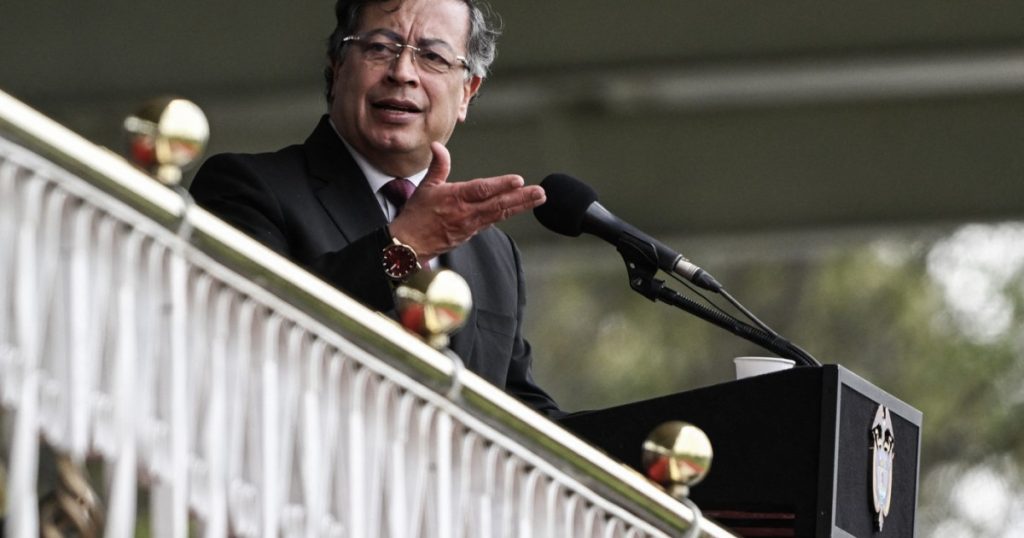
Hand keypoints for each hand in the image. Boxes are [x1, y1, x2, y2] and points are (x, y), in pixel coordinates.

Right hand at [388, 142, 545, 260]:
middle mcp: (466, 212)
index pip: (482, 189)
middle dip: (522, 198)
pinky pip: (492, 222)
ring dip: (521, 206)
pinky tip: (520, 208)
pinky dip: (506, 214)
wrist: (409, 244)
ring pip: (500, 214)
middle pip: (498, 204)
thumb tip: (438, 145)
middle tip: (540, 192)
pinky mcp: (471, 234)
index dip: (501, 185)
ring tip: (539, 198)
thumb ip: (438, 165)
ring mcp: (470, 225)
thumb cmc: (416, 214)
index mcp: (455, 197)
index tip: (518, 180)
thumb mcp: (426, 186)